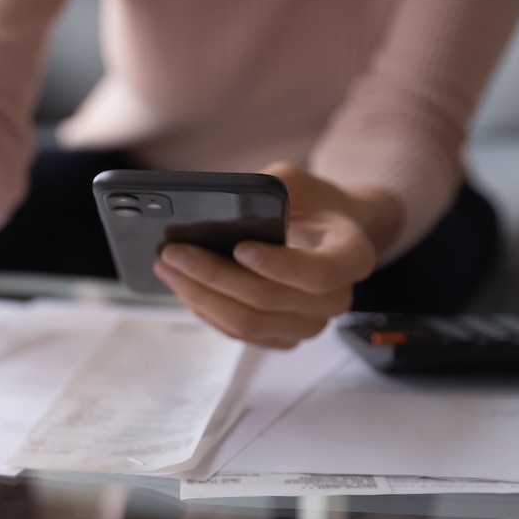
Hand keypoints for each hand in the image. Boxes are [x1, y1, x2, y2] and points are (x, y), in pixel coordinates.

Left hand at [153, 162, 387, 348]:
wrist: (327, 234)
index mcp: (352, 257)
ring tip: (166, 268)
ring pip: (248, 323)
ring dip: (200, 297)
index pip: (318, 273)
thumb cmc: (311, 204)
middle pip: (268, 300)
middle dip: (213, 276)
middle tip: (173, 253)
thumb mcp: (298, 181)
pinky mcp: (281, 338)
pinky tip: (182, 285)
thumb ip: (270, 187)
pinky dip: (206, 310)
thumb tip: (220, 206)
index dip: (278, 265)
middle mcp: (335, 299)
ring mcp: (308, 325)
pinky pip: (238, 333)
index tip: (239, 247)